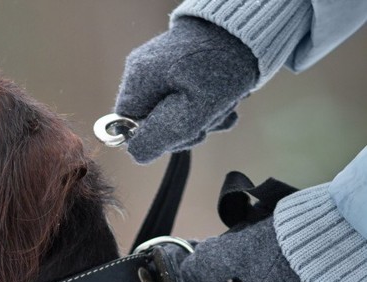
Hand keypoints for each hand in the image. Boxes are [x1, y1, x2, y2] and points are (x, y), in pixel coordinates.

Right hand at [115, 17, 257, 163]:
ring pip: (172, 113)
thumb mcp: (192, 111)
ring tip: (223, 105)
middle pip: (152, 122)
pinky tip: (224, 100)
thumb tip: (137, 154)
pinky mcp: (178, 68)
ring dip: (201, 118)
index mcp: (138, 82)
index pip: (129, 127)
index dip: (156, 137)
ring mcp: (160, 69)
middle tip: (209, 117)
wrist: (249, 30)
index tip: (185, 130)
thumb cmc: (220, 67)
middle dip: (185, 128)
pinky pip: (185, 99)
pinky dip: (206, 105)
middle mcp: (142, 74)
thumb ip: (161, 136)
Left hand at [179, 217, 333, 281]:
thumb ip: (206, 264)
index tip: (188, 264)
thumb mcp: (239, 252)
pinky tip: (261, 242)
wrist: (354, 233)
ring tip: (237, 239)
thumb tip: (182, 273)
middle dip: (216, 274)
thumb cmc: (292, 248)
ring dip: (238, 266)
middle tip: (210, 246)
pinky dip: (261, 264)